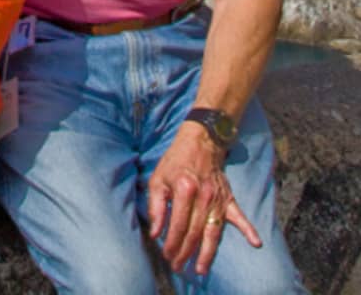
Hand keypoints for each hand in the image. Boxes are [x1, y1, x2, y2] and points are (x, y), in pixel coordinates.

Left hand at [147, 123, 261, 274]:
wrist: (200, 141)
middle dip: (186, 253)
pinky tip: (257, 243)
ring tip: (201, 269)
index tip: (167, 256)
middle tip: (178, 268)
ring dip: (208, 253)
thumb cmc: (175, 162)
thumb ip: (156, 206)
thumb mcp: (157, 179)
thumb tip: (155, 233)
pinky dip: (249, 229)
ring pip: (214, 231)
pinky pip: (240, 216)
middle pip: (195, 232)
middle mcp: (204, 196)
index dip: (172, 243)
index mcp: (184, 190)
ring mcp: (219, 199)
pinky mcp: (229, 198)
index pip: (178, 224)